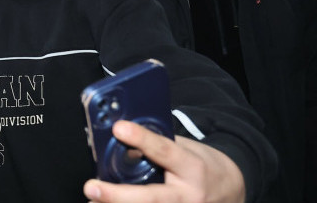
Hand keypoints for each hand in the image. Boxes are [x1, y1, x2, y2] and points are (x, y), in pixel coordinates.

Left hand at [83, 120, 244, 202]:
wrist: (231, 191)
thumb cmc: (201, 166)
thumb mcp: (185, 149)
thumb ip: (157, 148)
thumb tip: (121, 142)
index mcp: (192, 168)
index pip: (164, 151)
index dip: (141, 139)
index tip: (118, 128)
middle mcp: (188, 196)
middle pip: (151, 198)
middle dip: (117, 195)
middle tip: (91, 188)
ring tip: (93, 201)